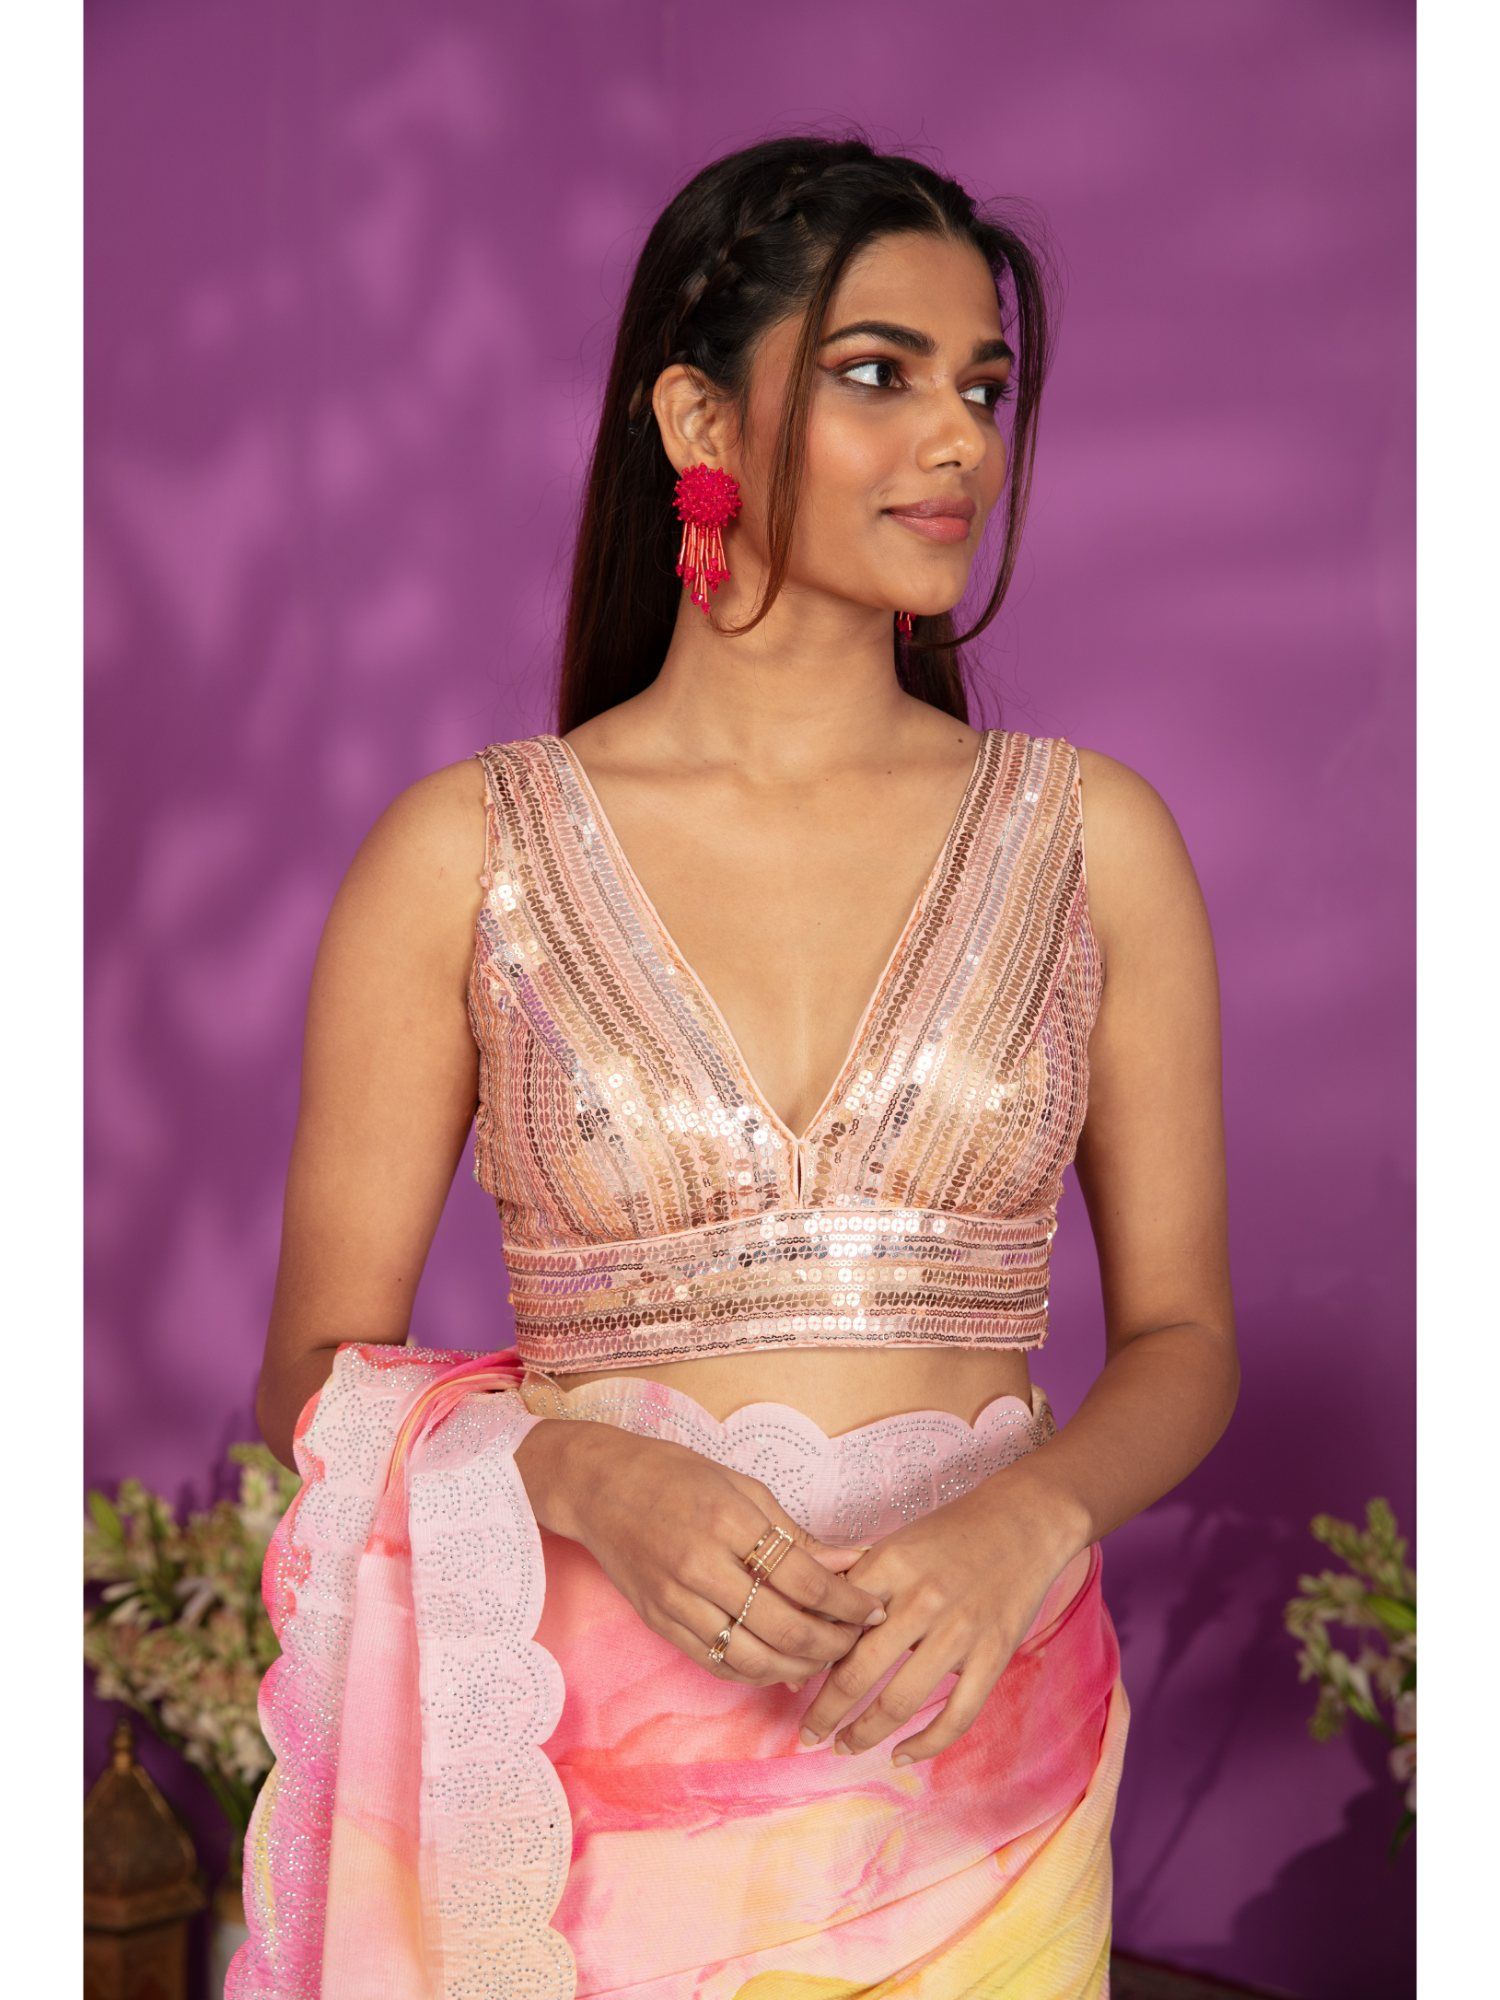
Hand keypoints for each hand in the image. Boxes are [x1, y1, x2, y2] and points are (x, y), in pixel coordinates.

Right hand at [523, 1419, 889, 1687]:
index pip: (805, 1580)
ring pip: (754, 1659)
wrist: (600, 1486)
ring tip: (826, 1656)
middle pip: (785, 1629)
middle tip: (859, 1639)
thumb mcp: (742, 1486)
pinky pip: (718, 1663)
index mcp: (728, 1521)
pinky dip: (757, 1672)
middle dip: (833, 1643)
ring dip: (800, 1666)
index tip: (875, 1606)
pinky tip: (782, 1664)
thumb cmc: (676, 1475)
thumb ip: (795, 1533)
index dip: (848, 1602)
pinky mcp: (661, 1623)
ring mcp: (677, 1601)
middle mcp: (701, 1566)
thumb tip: (850, 1562)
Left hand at [795, 1470, 1076, 1763]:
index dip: (808, 1659)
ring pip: (900, 1701)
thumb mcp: (895, 1543)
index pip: (835, 1623)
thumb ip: (856, 1584)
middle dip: (826, 1712)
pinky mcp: (994, 1655)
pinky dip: (925, 1744)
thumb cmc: (950, 1533)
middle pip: (859, 1671)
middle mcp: (923, 1599)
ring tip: (844, 1747)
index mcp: (891, 1565)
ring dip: (864, 1733)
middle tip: (808, 1734)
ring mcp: (961, 1630)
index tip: (793, 1683)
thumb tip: (813, 1631)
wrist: (1023, 1521)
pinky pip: (956, 1716)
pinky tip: (901, 1755)